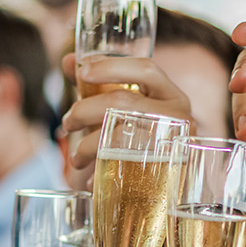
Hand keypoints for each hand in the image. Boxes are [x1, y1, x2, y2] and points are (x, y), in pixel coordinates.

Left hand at [59, 54, 192, 190]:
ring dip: (86, 145)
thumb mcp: (123, 110)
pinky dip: (98, 170)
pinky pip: (121, 166)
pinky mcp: (163, 171)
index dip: (112, 67)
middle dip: (85, 110)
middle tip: (67, 122)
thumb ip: (98, 85)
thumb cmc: (139, 139)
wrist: (163, 186)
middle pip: (124, 102)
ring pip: (118, 134)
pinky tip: (88, 179)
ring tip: (75, 157)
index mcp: (171, 94)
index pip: (146, 69)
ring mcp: (174, 144)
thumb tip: (69, 60)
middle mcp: (179, 116)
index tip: (83, 72)